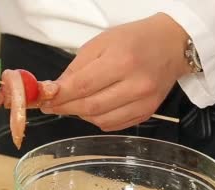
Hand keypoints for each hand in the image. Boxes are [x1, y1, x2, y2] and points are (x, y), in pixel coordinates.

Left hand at [41, 13, 191, 130]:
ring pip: (99, 120)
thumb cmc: (134, 40)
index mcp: (122, 61)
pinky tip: (92, 108)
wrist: (172, 45)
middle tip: (50, 105)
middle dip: (64, 108)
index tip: (43, 99)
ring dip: (79, 114)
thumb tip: (54, 90)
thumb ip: (76, 68)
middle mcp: (136, 85)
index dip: (59, 96)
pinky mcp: (147, 113)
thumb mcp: (100, 43)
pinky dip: (96, 119)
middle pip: (89, 107)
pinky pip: (113, 125)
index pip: (82, 87)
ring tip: (72, 103)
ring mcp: (144, 102)